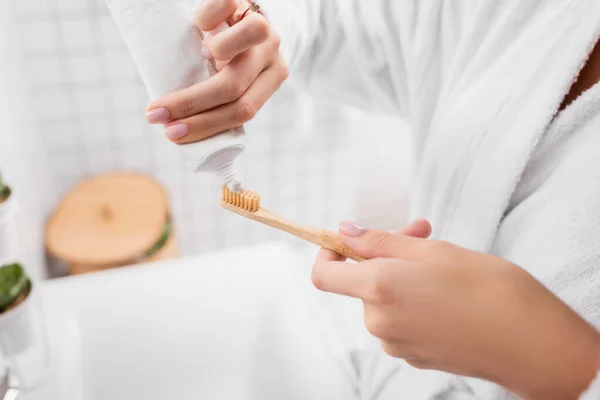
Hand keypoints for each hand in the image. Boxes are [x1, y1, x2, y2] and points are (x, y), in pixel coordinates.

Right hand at [145, 0, 287, 143]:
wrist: (241, 9)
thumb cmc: (230, 50)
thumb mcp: (234, 75)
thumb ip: (222, 97)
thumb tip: (178, 128)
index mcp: (271, 79)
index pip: (242, 111)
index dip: (205, 126)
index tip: (171, 134)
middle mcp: (271, 55)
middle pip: (233, 89)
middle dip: (190, 105)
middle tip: (156, 116)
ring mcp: (262, 27)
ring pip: (235, 50)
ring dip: (210, 57)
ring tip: (198, 54)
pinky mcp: (243, 1)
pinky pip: (223, 10)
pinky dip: (206, 18)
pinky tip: (200, 25)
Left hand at [312, 221, 599, 399]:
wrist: (531, 343)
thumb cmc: (489, 289)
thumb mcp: (432, 250)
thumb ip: (380, 241)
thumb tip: (345, 231)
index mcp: (378, 289)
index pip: (324, 274)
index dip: (329, 253)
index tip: (348, 239)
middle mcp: (379, 321)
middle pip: (361, 282)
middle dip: (385, 254)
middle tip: (423, 231)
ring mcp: (396, 343)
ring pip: (383, 300)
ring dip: (402, 276)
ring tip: (442, 264)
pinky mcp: (414, 356)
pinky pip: (400, 321)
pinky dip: (413, 301)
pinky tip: (447, 294)